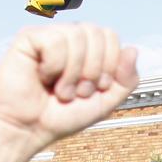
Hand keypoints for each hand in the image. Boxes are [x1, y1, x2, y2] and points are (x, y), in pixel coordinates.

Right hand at [0, 23, 138, 161]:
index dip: (109, 65)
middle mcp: (70, 38)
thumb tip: (132, 49)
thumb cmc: (62, 115)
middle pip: (97, 32)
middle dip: (92, 70)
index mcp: (88, 49)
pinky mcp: (29, 38)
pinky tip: (43, 77)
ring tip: (61, 90)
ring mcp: (49, 36)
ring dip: (73, 73)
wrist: (31, 129)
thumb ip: (126, 80)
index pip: (111, 37)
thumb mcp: (105, 102)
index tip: (95, 88)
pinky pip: (55, 40)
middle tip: (77, 92)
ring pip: (77, 36)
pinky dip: (54, 66)